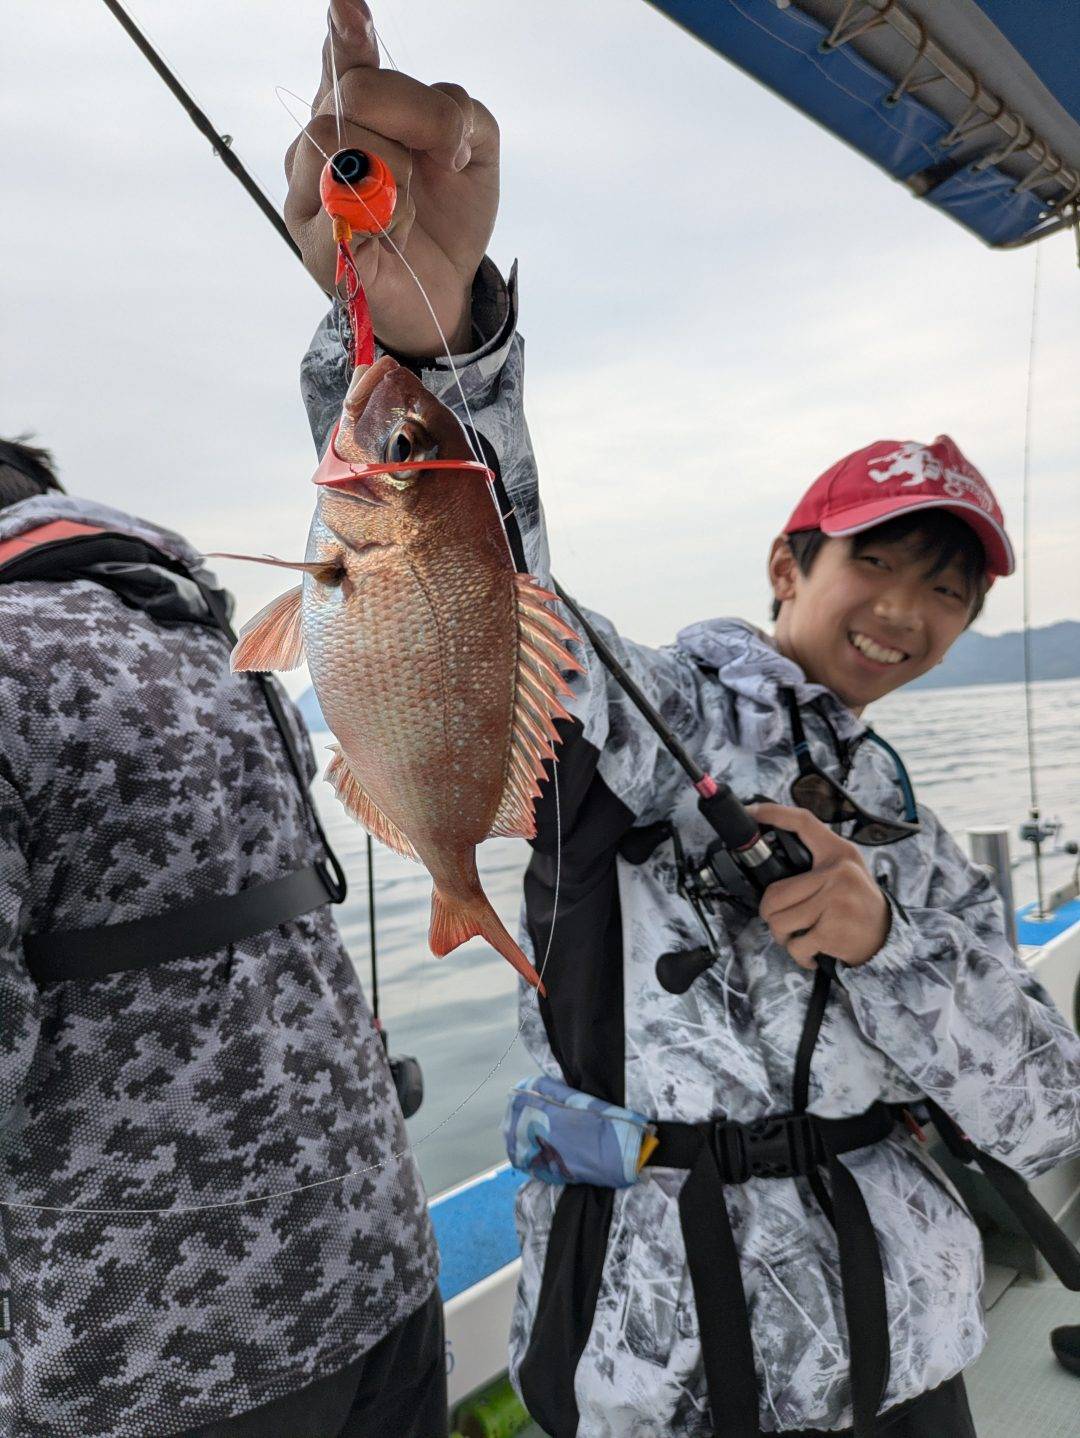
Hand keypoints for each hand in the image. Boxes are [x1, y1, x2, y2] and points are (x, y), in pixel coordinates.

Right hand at [284, 0, 499, 354]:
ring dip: (396, 170)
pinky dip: (389, 215)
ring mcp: (309, 192)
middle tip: (441, 158)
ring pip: (338, 140)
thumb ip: (452, 109)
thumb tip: (430, 115)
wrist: (447, 292)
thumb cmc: (449, 217)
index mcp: (357, 112)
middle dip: (415, 118)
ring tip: (410, 203)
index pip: (341, 57)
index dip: (346, 30)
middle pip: (352, 92)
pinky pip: (345, 205)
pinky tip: (398, 231)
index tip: (348, 4)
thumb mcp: (472, 149)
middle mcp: (320, 144)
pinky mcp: (315, 242)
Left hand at [748, 803, 890, 969]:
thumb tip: (770, 860)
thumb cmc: (858, 903)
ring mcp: (835, 902)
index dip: (774, 813)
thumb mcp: (846, 870)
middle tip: (779, 919)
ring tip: (797, 936)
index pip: (804, 822)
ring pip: (779, 922)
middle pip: (774, 893)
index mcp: (838, 853)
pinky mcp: (832, 931)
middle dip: (769, 914)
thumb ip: (816, 861)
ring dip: (782, 936)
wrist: (887, 937)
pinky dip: (799, 955)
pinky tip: (811, 952)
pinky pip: (795, 945)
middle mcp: (838, 873)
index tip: (752, 811)